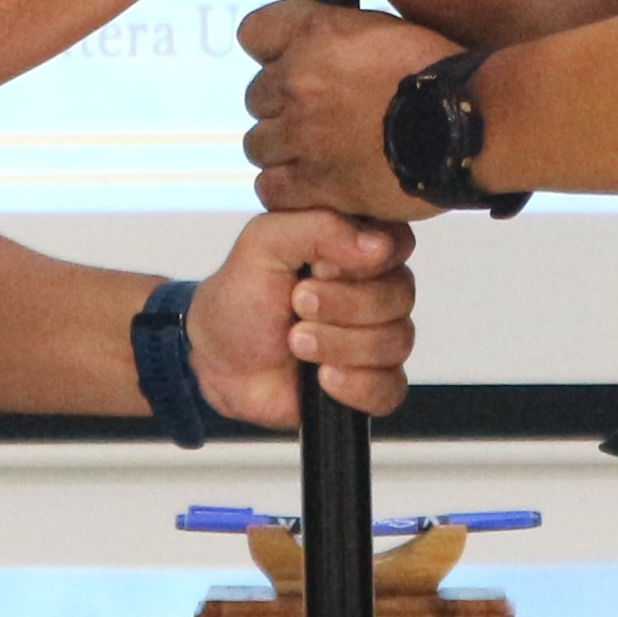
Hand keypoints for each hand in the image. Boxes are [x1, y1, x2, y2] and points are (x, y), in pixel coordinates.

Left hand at [190, 207, 417, 425]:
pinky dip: (354, 384)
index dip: (364, 260)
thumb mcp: (265, 242)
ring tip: (296, 341)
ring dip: (339, 343)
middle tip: (297, 303)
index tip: (319, 267)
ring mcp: (377, 338)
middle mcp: (376, 290)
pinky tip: (322, 377)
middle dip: (342, 304)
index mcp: (356, 248)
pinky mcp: (372, 384)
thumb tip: (379, 245)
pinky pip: (391, 388)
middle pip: (400, 295)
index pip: (399, 243)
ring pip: (396, 341)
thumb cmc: (242, 296)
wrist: (217, 358)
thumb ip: (319, 228)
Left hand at [236, 0, 460, 221]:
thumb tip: (336, 54)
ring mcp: (301, 133)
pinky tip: (315, 189)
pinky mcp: (313, 182)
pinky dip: (289, 191)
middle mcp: (298, 79)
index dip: (271, 51)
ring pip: (259, 145)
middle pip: (257, 96)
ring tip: (321, 160)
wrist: (468, 124)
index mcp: (317, 33)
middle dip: (283, 108)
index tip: (289, 64)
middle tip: (319, 122)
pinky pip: (270, 188)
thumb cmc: (444, 77)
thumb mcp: (392, 32)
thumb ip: (349, 41)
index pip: (254, 32)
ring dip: (284, 152)